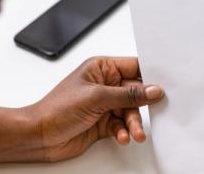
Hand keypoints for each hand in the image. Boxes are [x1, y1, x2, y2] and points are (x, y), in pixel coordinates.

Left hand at [29, 57, 163, 161]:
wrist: (38, 136)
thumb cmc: (57, 109)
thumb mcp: (97, 97)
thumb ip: (128, 95)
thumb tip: (153, 90)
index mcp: (102, 68)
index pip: (134, 67)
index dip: (150, 75)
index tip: (165, 84)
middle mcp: (106, 84)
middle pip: (136, 92)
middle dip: (142, 105)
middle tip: (152, 112)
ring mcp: (105, 104)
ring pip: (130, 111)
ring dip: (133, 123)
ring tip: (135, 133)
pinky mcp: (104, 121)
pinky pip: (122, 125)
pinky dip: (123, 131)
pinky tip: (120, 136)